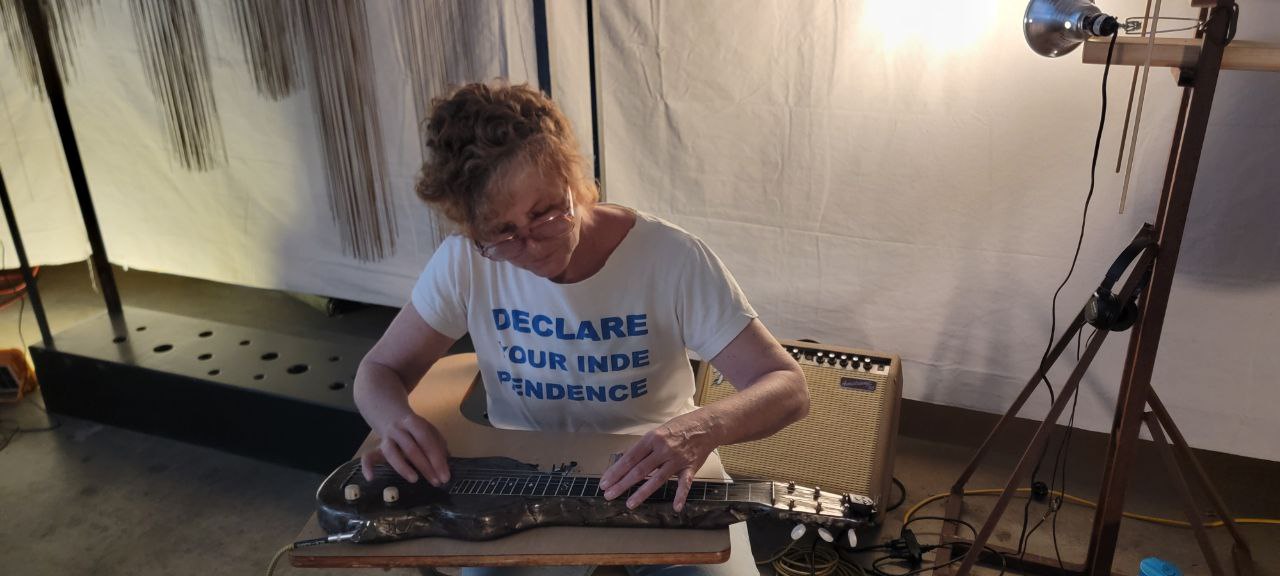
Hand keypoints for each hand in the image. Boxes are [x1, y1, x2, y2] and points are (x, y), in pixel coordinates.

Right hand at [361, 413, 449, 485]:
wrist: (387, 411)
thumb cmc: (412, 426)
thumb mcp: (427, 428)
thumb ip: (437, 442)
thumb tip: (446, 459)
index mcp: (413, 422)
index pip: (426, 440)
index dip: (437, 458)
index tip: (445, 475)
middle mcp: (398, 429)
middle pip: (412, 449)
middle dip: (426, 467)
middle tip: (437, 482)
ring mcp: (386, 438)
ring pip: (391, 453)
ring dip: (403, 467)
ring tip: (415, 480)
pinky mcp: (376, 447)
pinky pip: (368, 457)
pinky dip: (367, 467)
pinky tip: (371, 478)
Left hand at [598, 412, 719, 511]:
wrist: (706, 426)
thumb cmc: (679, 427)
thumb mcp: (657, 432)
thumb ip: (643, 447)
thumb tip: (623, 458)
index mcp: (652, 439)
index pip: (630, 458)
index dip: (616, 471)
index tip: (605, 482)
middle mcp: (663, 449)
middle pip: (639, 470)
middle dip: (622, 483)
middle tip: (609, 495)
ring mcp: (677, 460)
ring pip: (657, 479)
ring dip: (642, 493)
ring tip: (629, 504)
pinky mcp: (690, 468)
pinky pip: (684, 484)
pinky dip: (681, 496)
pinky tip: (676, 507)